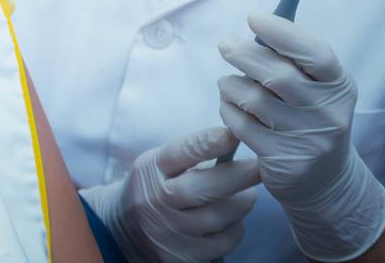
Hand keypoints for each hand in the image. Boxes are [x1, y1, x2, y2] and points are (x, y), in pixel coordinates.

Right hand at [79, 126, 259, 261]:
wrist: (124, 228)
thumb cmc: (153, 186)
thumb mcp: (159, 163)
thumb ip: (189, 154)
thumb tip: (232, 141)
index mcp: (151, 169)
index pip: (180, 153)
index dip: (208, 143)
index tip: (232, 135)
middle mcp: (155, 200)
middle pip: (203, 189)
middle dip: (238, 177)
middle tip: (260, 168)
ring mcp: (167, 231)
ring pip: (217, 218)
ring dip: (240, 205)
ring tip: (247, 196)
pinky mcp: (179, 256)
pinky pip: (221, 243)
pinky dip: (234, 230)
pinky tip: (233, 221)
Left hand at [218, 13, 384, 260]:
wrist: (325, 180)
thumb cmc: (311, 117)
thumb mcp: (318, 87)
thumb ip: (293, 60)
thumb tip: (256, 24)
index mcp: (339, 86)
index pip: (316, 55)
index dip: (283, 33)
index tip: (253, 18)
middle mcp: (329, 113)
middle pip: (278, 75)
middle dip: (244, 55)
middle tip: (226, 45)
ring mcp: (308, 139)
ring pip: (253, 99)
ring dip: (231, 84)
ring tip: (228, 82)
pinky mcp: (284, 161)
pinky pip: (241, 124)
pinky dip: (228, 108)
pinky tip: (230, 105)